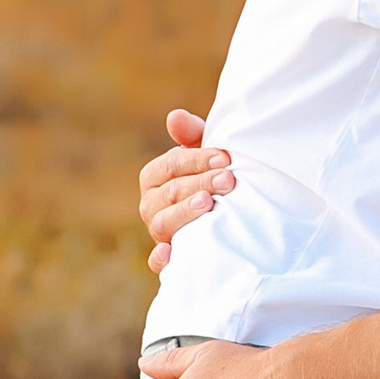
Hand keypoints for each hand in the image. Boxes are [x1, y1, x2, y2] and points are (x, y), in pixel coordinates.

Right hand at [141, 108, 237, 270]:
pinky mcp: (168, 259)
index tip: (224, 158)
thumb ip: (193, 136)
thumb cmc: (213, 178)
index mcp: (155, 177)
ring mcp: (158, 232)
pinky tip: (170, 252)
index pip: (169, 165)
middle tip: (228, 180)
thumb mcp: (207, 155)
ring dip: (184, 213)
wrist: (228, 218)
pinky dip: (161, 259)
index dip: (196, 160)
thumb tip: (176, 116)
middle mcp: (151, 204)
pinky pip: (157, 262)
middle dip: (199, 184)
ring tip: (208, 204)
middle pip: (169, 192)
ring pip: (162, 222)